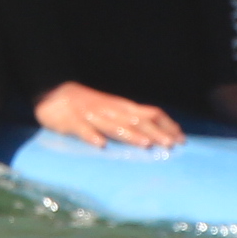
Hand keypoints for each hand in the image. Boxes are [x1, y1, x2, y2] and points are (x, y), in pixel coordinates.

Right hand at [35, 79, 184, 150]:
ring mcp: (92, 115)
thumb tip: (154, 133)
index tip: (181, 139)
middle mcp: (111, 110)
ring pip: (113, 125)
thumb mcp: (113, 109)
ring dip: (129, 135)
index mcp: (122, 107)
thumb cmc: (88, 105)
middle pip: (137, 121)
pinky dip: (92, 136)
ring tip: (144, 144)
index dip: (167, 125)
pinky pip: (83, 129)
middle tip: (171, 145)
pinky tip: (100, 144)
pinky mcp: (73, 122)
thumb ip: (130, 120)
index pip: (150, 113)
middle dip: (155, 132)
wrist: (54, 92)